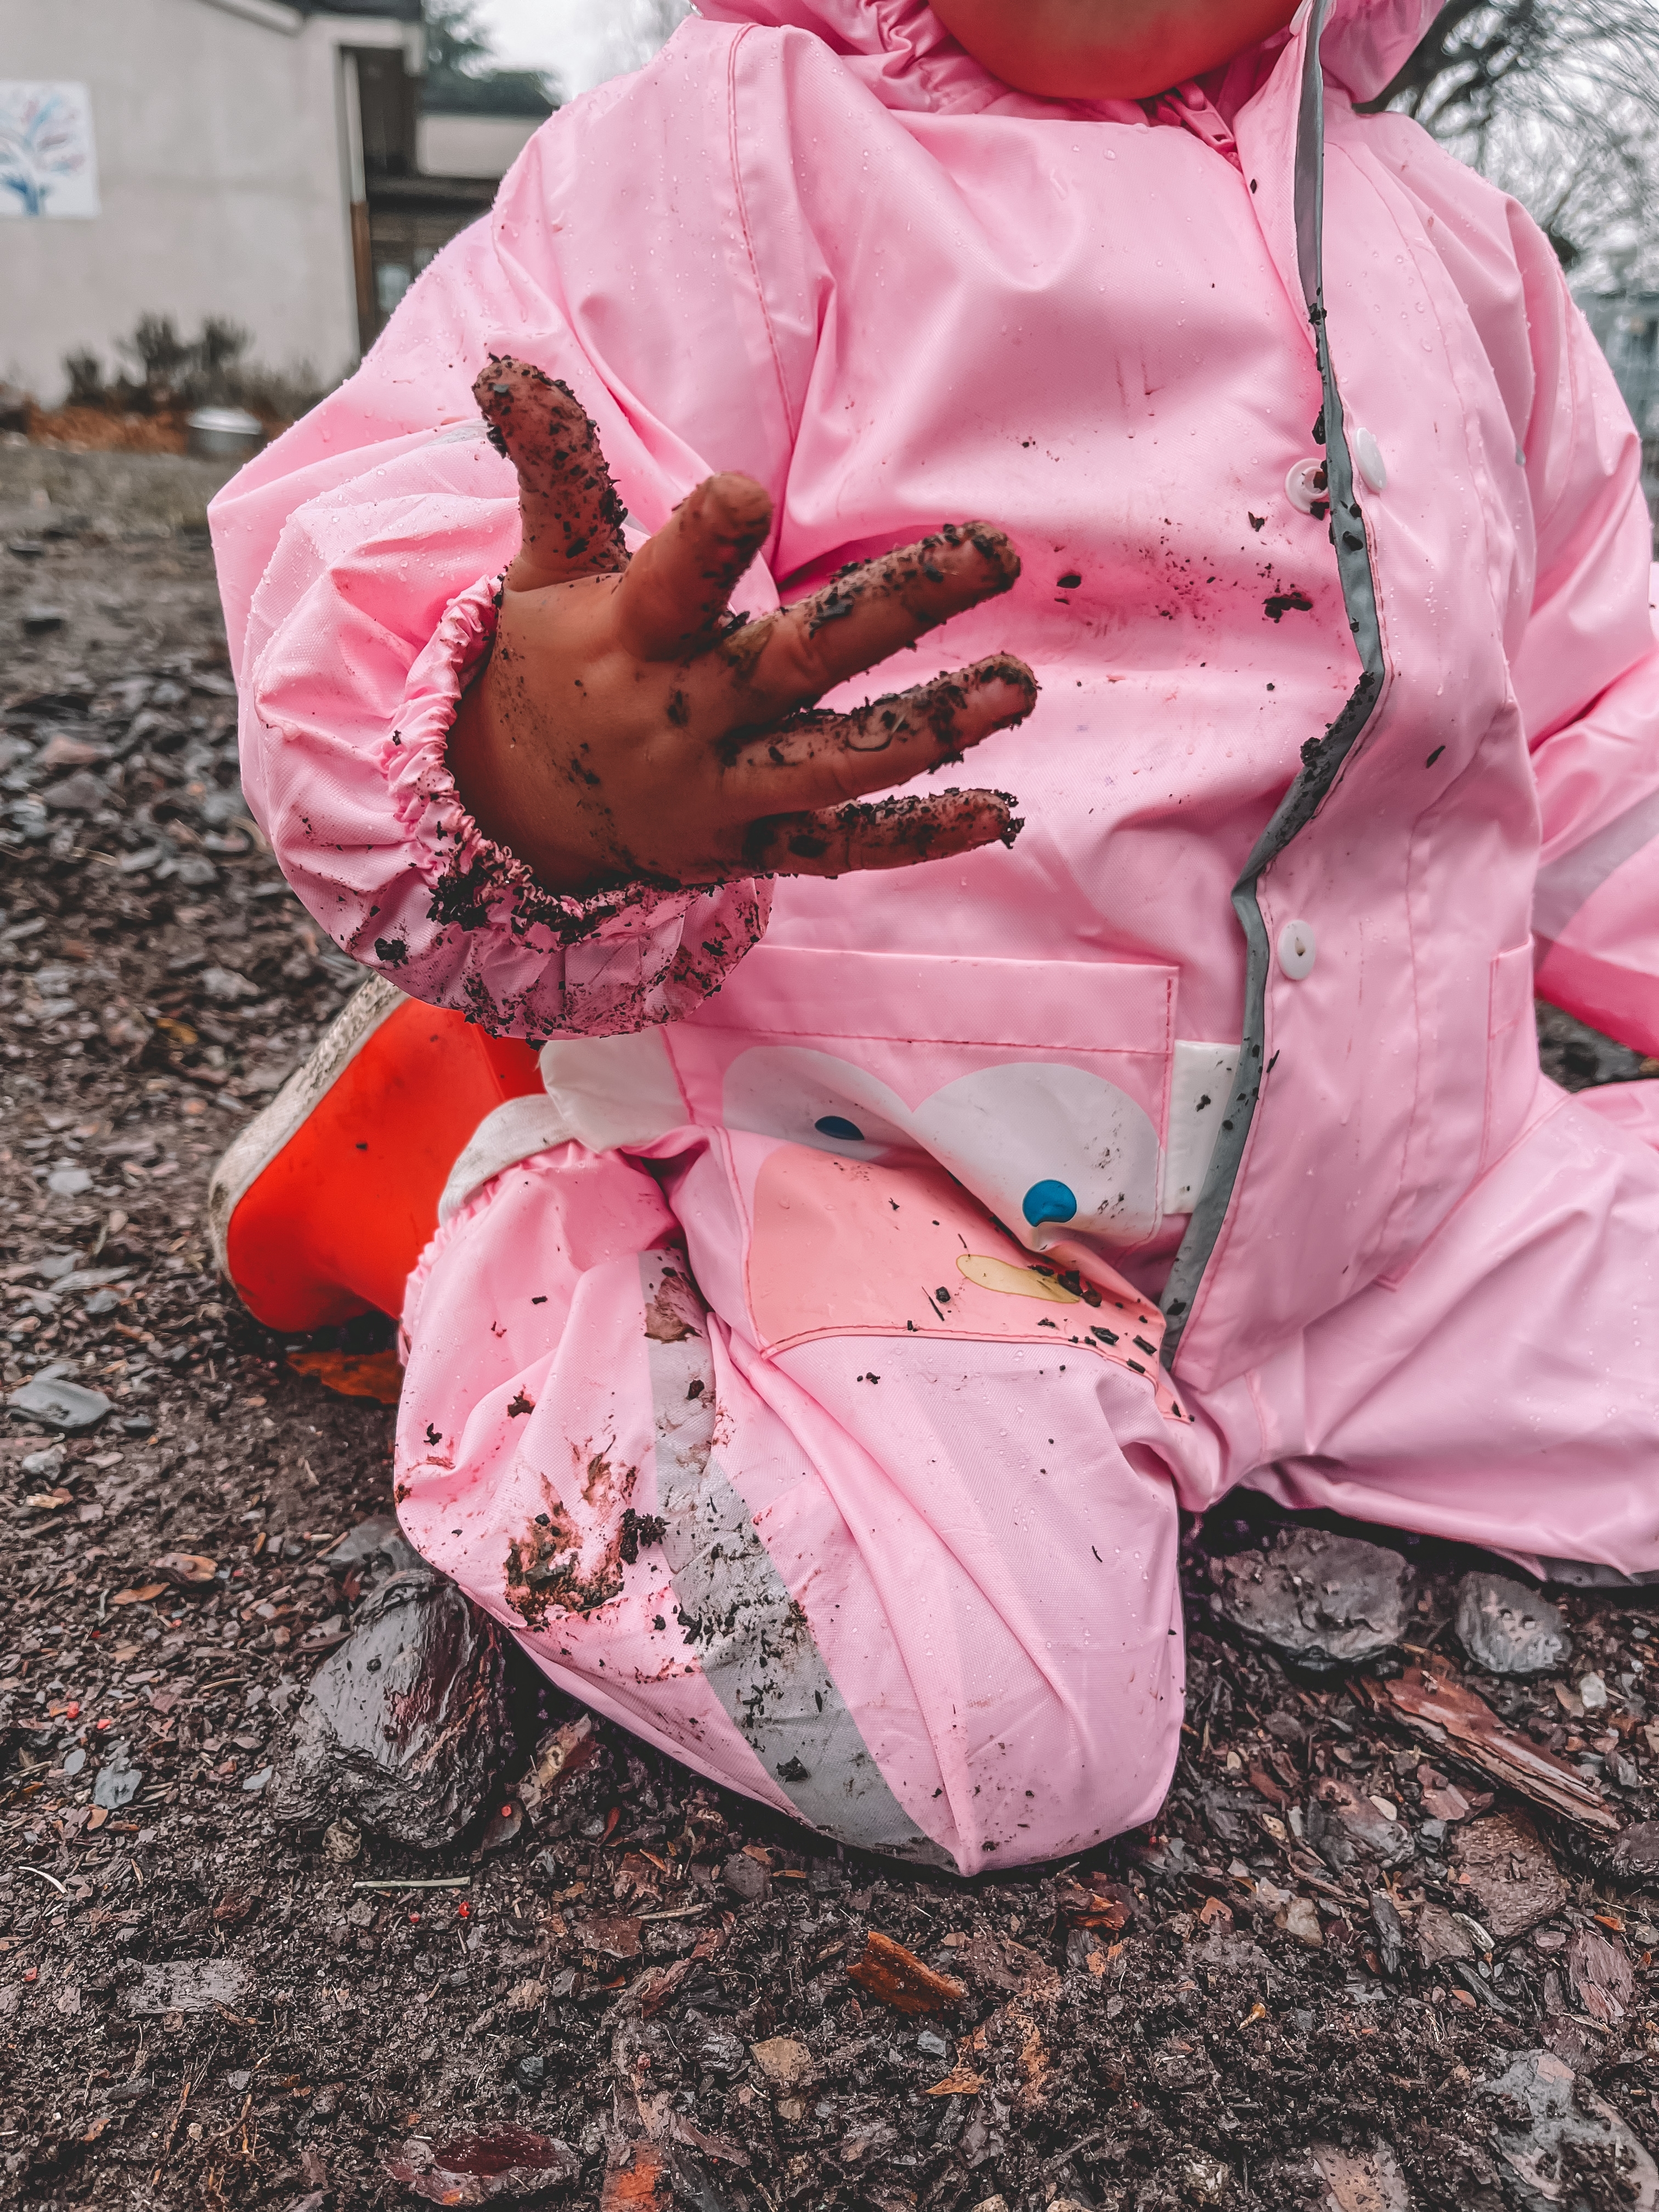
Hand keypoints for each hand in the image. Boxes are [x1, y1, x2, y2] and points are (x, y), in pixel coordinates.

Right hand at [448, 358, 1036, 895]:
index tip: (746, 492)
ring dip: (928, 730)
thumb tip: (511, 369)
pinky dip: (916, 834)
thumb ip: (555, 474)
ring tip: (1016, 686)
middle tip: (991, 553)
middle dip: (894, 610)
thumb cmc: (551, 667)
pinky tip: (996, 807)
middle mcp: (683, 717)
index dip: (703, 541)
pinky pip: (840, 847)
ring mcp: (722, 790)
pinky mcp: (752, 844)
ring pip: (831, 762)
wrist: (517, 816)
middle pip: (795, 663)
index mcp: (631, 639)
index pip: (669, 584)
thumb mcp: (543, 570)